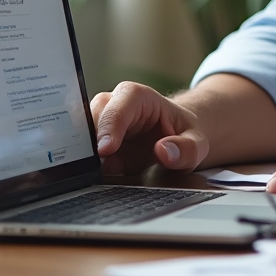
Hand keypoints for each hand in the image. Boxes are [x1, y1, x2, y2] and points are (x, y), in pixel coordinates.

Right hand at [90, 81, 208, 174]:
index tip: (106, 150)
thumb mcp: (196, 143)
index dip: (110, 126)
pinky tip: (90, 178)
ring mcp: (100, 122)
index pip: (119, 106)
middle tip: (92, 167)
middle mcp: (114, 104)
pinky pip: (79, 151)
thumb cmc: (184, 135)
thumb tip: (163, 151)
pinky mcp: (93, 142)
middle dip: (89, 142)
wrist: (176, 140)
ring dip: (82, 155)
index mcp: (138, 97)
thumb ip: (186, 148)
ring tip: (91, 175)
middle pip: (91, 118)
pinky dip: (82, 165)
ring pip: (79, 133)